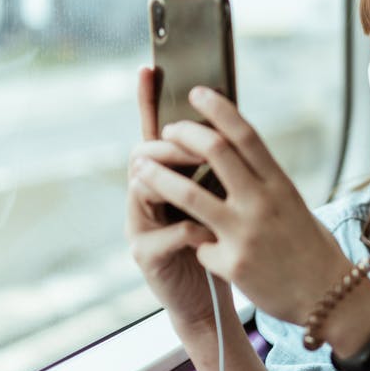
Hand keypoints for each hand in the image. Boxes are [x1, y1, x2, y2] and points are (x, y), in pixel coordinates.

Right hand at [126, 66, 224, 333]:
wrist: (208, 301)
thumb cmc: (218, 245)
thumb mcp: (221, 200)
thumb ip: (217, 167)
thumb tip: (228, 124)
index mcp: (166, 180)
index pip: (154, 133)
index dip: (148, 101)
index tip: (149, 68)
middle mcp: (145, 199)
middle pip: (144, 153)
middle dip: (170, 143)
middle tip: (193, 139)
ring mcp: (141, 227)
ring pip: (144, 187)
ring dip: (173, 178)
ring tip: (197, 176)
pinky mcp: (147, 257)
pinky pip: (166, 232)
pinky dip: (190, 228)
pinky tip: (209, 232)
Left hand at [133, 84, 353, 323]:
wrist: (328, 297)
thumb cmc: (310, 249)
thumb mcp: (293, 206)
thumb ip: (264, 184)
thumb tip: (235, 160)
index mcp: (280, 184)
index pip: (245, 135)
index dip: (219, 109)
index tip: (198, 93)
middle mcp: (262, 202)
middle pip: (215, 151)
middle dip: (183, 134)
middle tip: (166, 131)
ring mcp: (245, 232)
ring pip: (188, 193)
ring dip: (159, 176)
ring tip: (141, 169)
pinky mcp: (231, 262)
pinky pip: (198, 243)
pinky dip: (195, 243)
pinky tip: (199, 251)